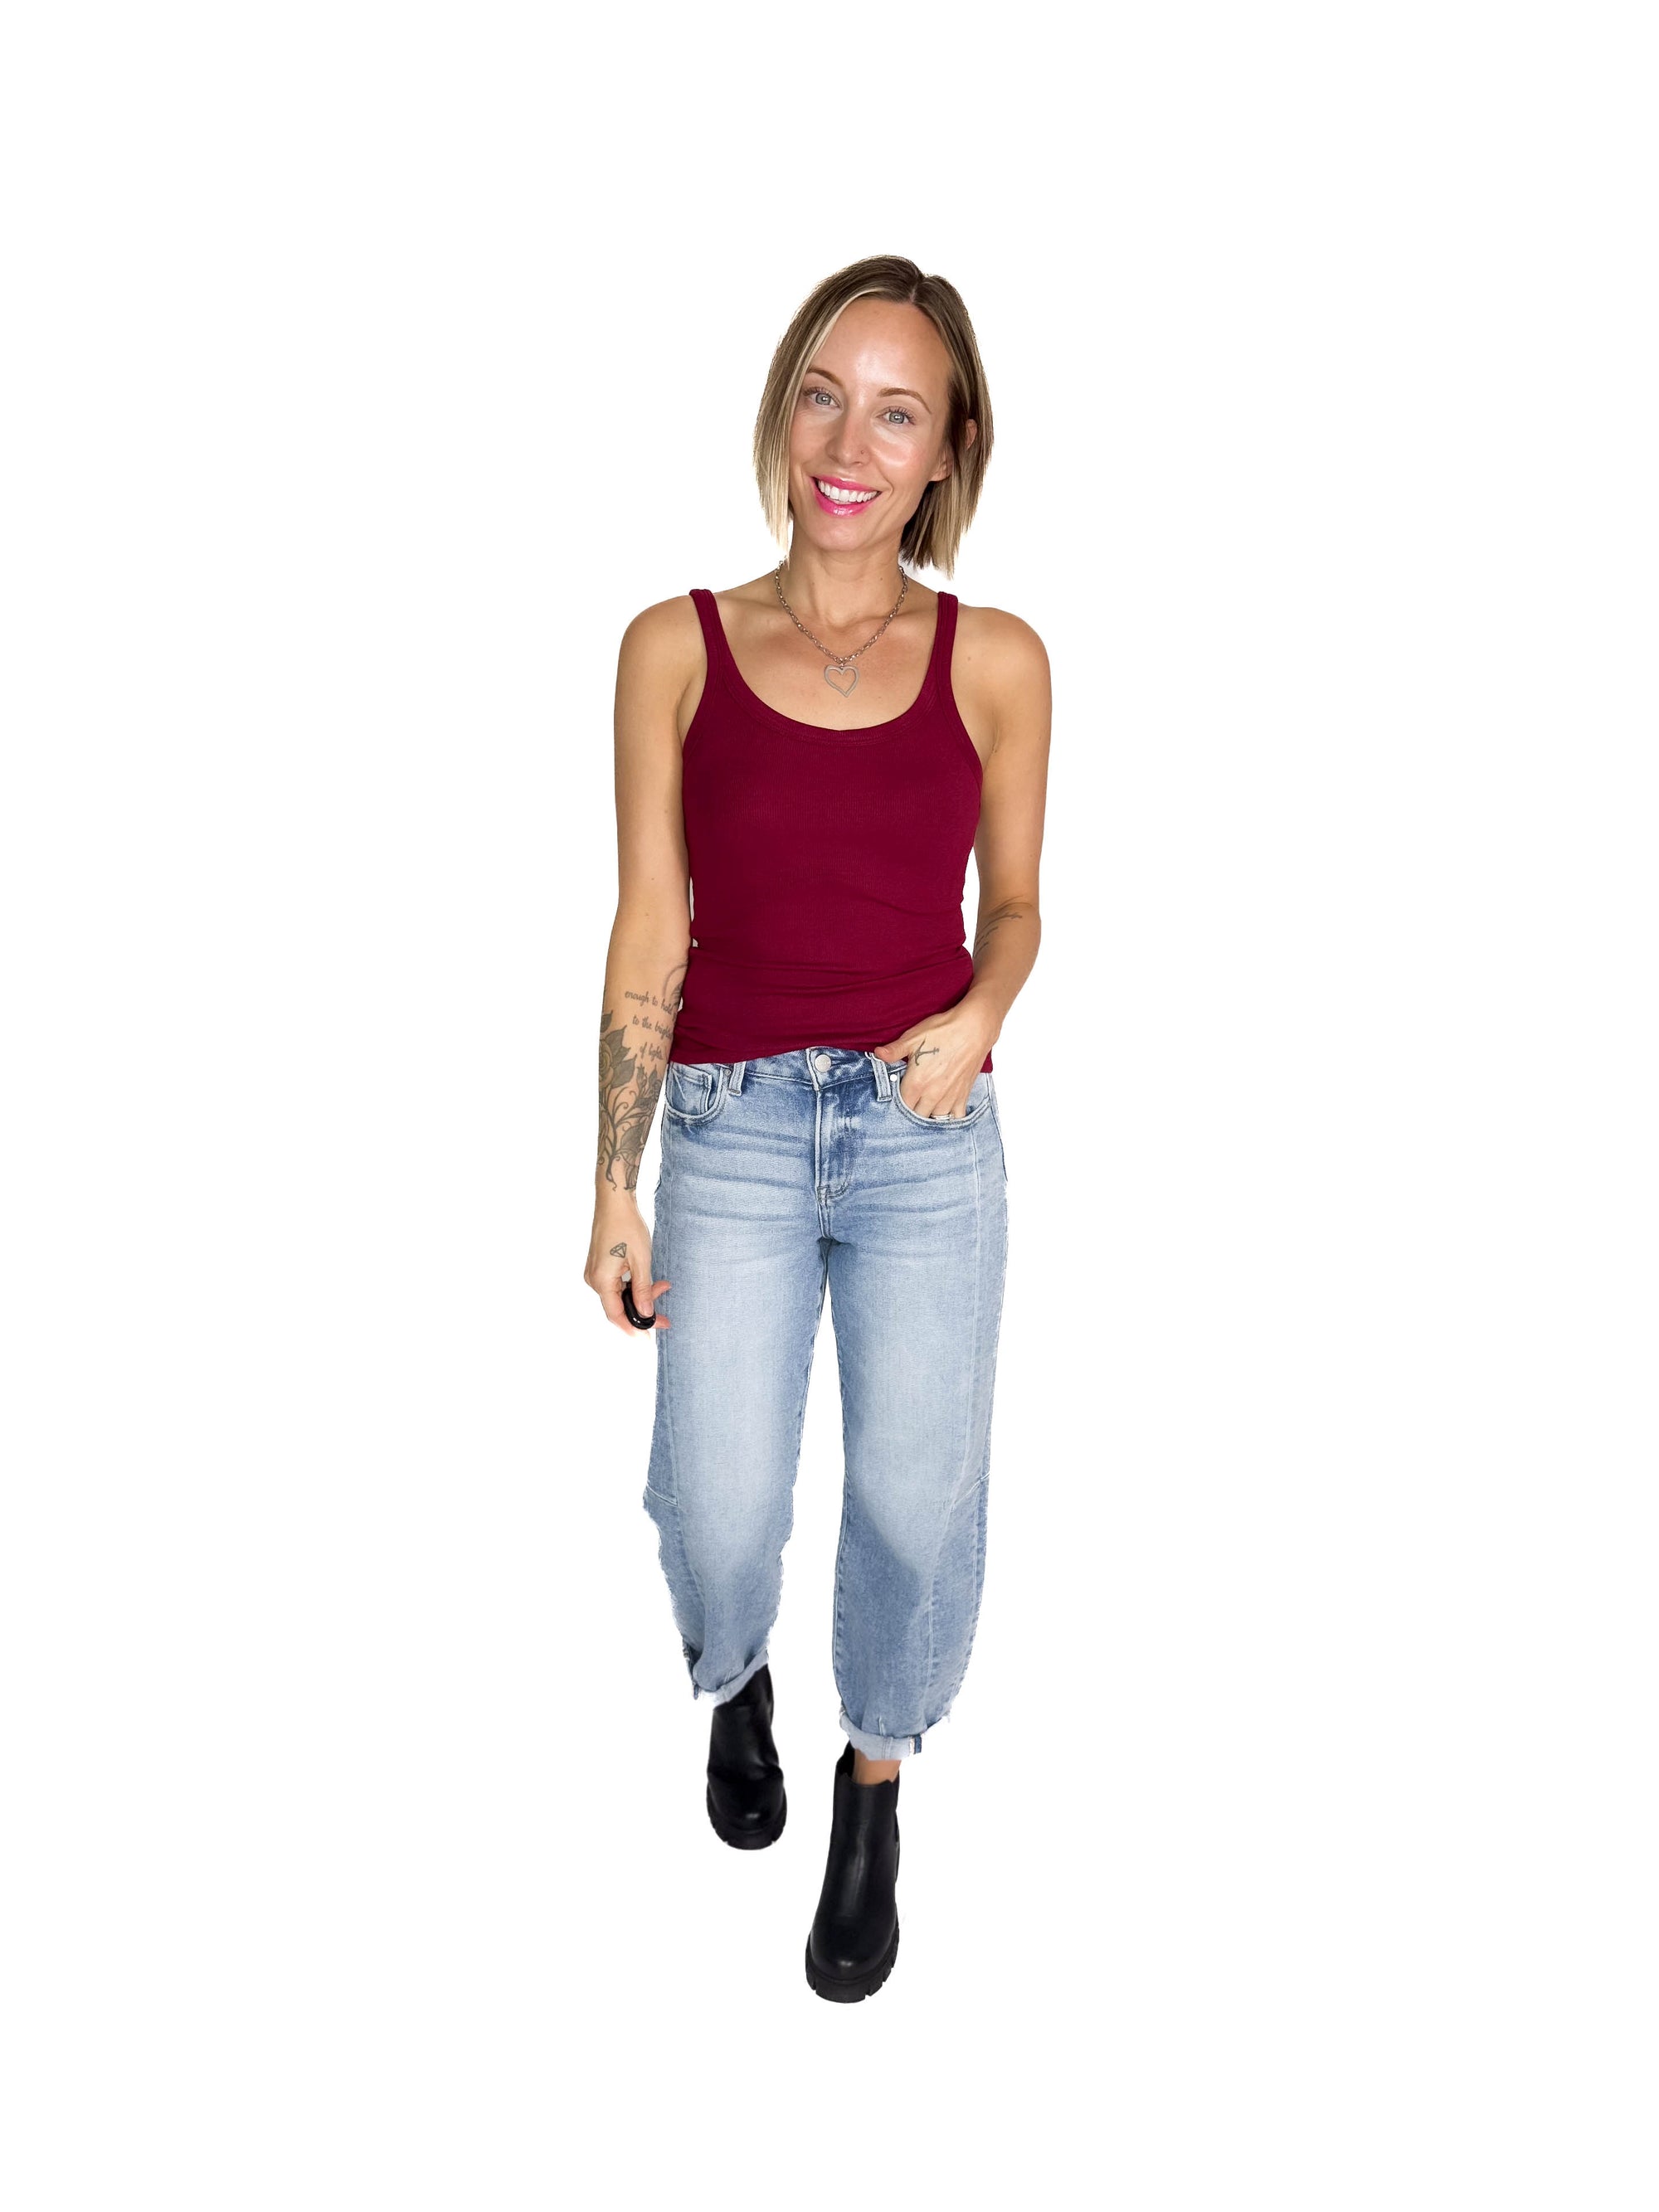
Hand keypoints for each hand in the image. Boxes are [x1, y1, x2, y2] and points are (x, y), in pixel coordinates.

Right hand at [586, 1195, 671, 1335]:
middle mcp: (593, 1280)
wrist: (615, 1201)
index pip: (615, 1315)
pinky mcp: (600, 1266)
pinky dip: (633, 1286)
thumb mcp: (641, 1261)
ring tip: (664, 1288)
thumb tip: (646, 1313)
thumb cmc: (627, 1227)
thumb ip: (643, 1290)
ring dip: (640, 1295)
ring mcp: (595, 1272)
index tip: (648, 1338)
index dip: (632, 1328)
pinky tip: (651, 1281)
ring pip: (619, 1295)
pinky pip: (617, 1284)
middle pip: (618, 1306)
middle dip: (642, 1311)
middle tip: (665, 1318)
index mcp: (600, 1281)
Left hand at [872, 1003, 996, 1120]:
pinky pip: (956, 1117)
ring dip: (929, 1114)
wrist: (974, 1029)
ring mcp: (949, 1097)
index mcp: (916, 1083)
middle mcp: (932, 1094)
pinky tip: (944, 1109)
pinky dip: (949, 1117)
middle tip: (910, 1099)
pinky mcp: (963, 1095)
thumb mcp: (913, 1037)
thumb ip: (894, 1050)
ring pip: (935, 1118)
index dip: (897, 1103)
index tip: (897, 1095)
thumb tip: (877, 1054)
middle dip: (911, 1110)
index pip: (901, 1105)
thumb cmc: (943, 1031)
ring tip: (925, 1105)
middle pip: (917, 1115)